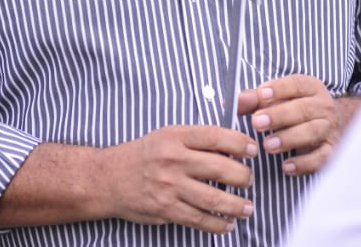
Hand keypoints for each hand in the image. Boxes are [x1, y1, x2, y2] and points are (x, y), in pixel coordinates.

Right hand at [103, 124, 257, 233]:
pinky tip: (227, 224)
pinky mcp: (165, 209)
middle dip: (243, 177)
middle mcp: (174, 160)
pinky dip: (217, 224)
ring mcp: (170, 186)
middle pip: (221, 168)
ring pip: (213, 199)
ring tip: (247, 208)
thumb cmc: (143, 155)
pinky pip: (198, 219)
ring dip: (236, 205)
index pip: (217, 137)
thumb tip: (233, 147)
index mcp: (177, 137)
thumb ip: (196, 140)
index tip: (253, 151)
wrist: (108, 178)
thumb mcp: (167, 135)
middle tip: (250, 180)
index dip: (241, 144)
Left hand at [237, 74, 360, 175]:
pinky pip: (321, 157)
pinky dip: (304, 163)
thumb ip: (256, 99)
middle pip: (303, 109)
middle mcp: (323, 106)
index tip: (261, 94)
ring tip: (268, 146)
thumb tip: (235, 102)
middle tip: (257, 123)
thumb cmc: (296, 108)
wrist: (330, 124)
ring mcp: (328, 128)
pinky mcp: (330, 150)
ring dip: (289, 139)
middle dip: (279, 116)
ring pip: (312, 132)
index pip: (296, 84)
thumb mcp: (279, 98)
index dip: (279, 88)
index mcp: (310, 87)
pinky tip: (286, 167)